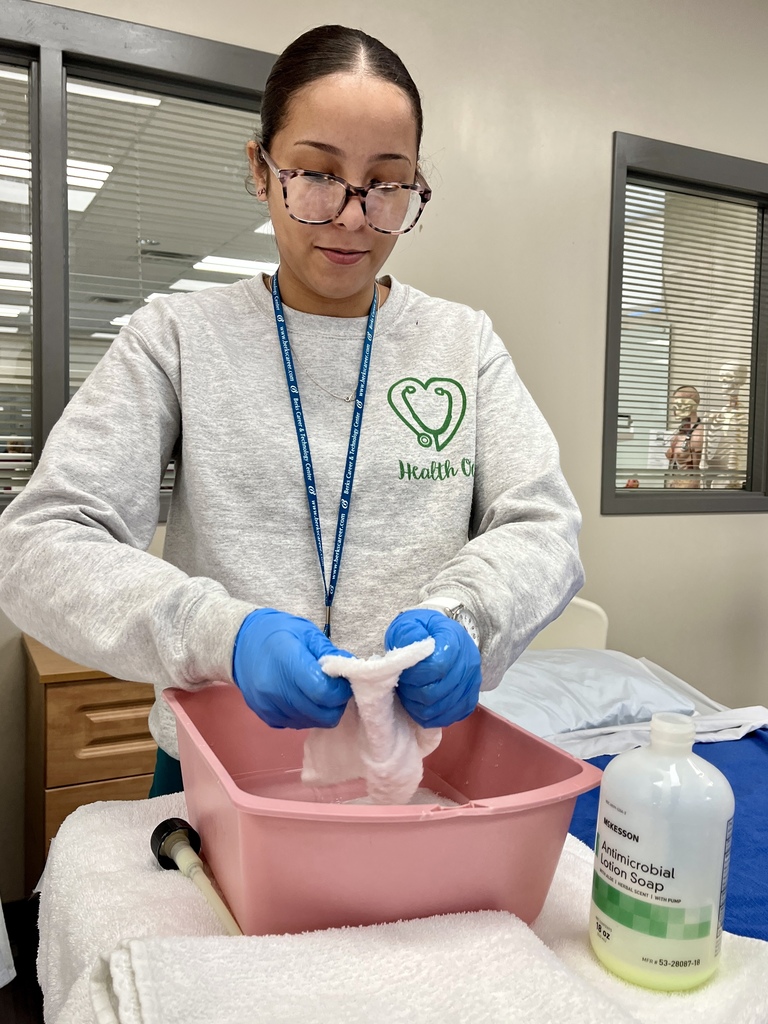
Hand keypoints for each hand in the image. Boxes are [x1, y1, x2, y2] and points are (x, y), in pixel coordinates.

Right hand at [232, 609, 351, 728]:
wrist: (240, 644)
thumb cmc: (277, 633)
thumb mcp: (306, 632)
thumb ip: (329, 654)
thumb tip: (350, 670)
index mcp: (287, 662)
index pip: (323, 692)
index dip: (340, 689)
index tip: (342, 680)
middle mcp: (275, 689)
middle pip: (321, 713)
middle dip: (336, 703)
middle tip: (334, 687)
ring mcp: (269, 706)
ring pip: (312, 722)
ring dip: (322, 710)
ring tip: (318, 691)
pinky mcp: (266, 717)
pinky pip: (298, 724)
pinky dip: (307, 714)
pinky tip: (303, 697)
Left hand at [384, 609, 481, 727]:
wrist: (440, 636)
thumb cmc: (421, 630)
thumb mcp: (409, 624)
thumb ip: (408, 634)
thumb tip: (415, 650)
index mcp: (453, 639)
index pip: (437, 667)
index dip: (416, 676)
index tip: (403, 674)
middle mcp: (468, 660)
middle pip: (440, 691)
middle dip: (415, 694)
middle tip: (404, 688)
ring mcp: (473, 679)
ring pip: (447, 706)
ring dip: (423, 708)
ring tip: (411, 698)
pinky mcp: (472, 694)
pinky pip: (456, 714)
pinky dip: (437, 718)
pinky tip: (423, 711)